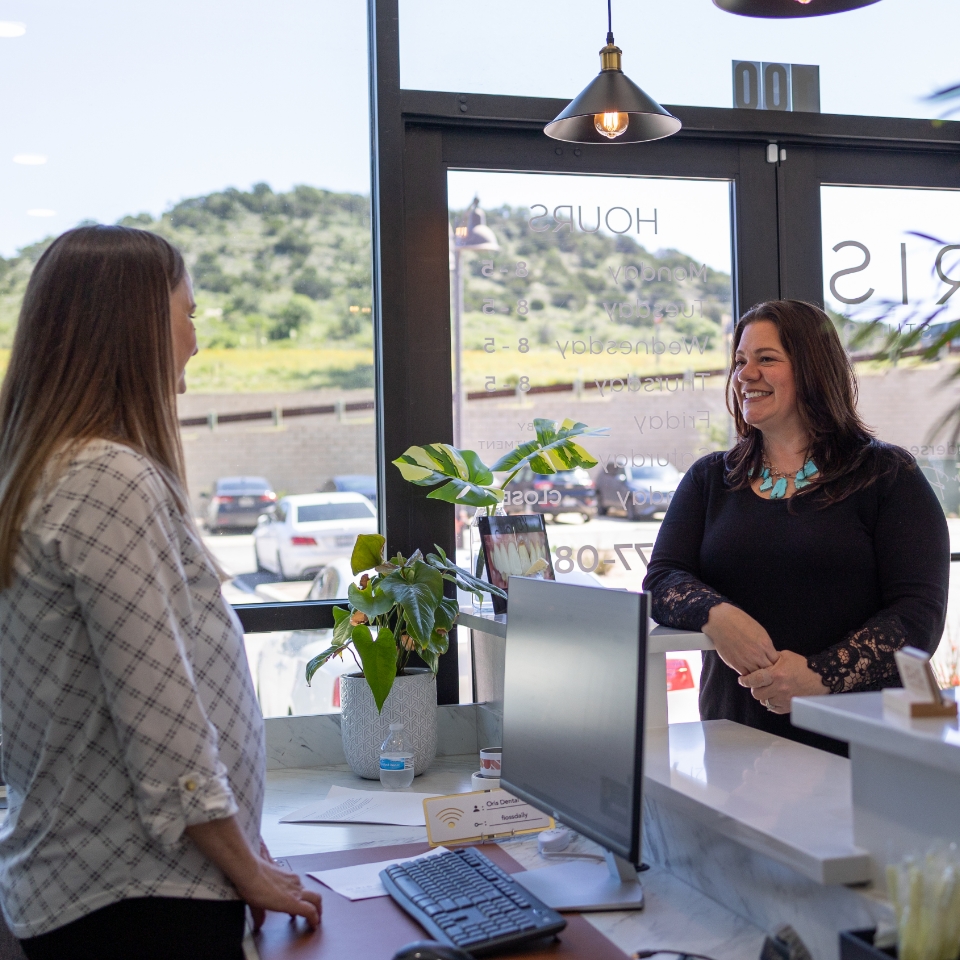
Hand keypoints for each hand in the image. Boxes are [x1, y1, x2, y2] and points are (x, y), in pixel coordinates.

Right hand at [185, 817, 321, 930]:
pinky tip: (312, 924)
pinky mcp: (294, 901)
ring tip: (315, 921)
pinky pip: (309, 911)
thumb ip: (260, 911)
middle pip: (315, 895)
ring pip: (316, 900)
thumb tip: (258, 923)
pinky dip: (313, 918)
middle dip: (318, 907)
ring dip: (316, 911)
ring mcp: (296, 890)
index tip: (305, 908)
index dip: (306, 901)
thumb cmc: (253, 878)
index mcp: (289, 879)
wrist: (251, 872)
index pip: (303, 890)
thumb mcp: (260, 894)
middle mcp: (295, 883)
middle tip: (317, 915)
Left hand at [236, 857, 322, 931]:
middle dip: (318, 908)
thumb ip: (260, 917)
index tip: (314, 924)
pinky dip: (297, 889)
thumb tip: (258, 924)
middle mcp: (296, 889)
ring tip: (299, 904)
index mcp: (291, 901)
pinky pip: (297, 882)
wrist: (249, 869)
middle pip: (316, 898)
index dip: (315, 919)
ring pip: (307, 889)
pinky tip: (288, 891)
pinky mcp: (288, 871)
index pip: (310, 911)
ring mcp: (293, 879)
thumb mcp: (256, 908)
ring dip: (307, 898)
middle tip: (316, 915)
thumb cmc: (253, 889)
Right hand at [702, 603, 778, 675]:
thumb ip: (765, 645)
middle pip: (769, 671)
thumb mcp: (759, 631)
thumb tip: (769, 656)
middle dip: (769, 670)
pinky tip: (746, 667)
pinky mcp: (735, 664)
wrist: (721, 621)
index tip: (772, 661)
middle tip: (765, 668)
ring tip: (755, 668)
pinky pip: (746, 674)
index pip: (776, 661)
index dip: (775, 662)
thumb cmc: (739, 622)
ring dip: (758, 673)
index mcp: (765, 644)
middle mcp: (757, 654)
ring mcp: (746, 660)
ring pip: (758, 676)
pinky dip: (747, 673)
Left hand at [738, 650, 827, 713]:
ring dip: (764, 696)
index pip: (754, 680)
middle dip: (755, 688)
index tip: (742, 680)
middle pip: (756, 694)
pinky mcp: (789, 707)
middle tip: (758, 684)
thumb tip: (757, 661)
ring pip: (764, 702)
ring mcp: (784, 699)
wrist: (821, 678)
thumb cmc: (803, 665)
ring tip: (768, 689)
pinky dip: (772, 703)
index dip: (745, 681)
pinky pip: (774, 709)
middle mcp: (779, 688)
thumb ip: (770, 659)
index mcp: (776, 674)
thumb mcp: (785, 656)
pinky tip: (775, 696)